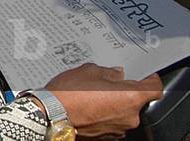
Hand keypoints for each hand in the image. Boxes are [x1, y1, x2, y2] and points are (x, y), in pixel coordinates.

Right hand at [44, 63, 161, 136]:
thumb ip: (108, 71)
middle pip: (136, 101)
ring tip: (92, 96)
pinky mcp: (108, 137)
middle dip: (124, 91)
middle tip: (107, 83)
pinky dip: (105, 115)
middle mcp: (130, 116)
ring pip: (123, 112)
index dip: (150, 79)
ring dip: (114, 104)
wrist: (51, 115)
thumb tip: (116, 74)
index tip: (145, 76)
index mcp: (131, 97)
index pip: (154, 88)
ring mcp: (120, 129)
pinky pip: (113, 122)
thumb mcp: (89, 71)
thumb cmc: (69, 93)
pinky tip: (89, 107)